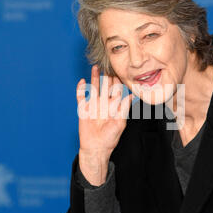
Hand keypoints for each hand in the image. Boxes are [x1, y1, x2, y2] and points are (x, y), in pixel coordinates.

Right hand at [76, 64, 132, 185]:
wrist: (96, 148)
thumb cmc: (110, 138)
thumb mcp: (120, 123)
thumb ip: (124, 109)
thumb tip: (131, 96)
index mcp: (114, 106)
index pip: (117, 90)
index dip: (118, 81)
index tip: (121, 72)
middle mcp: (104, 103)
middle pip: (105, 86)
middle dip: (107, 76)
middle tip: (109, 65)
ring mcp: (93, 105)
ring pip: (94, 88)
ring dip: (94, 78)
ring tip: (96, 67)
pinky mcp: (83, 109)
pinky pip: (81, 97)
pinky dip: (81, 89)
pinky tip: (82, 81)